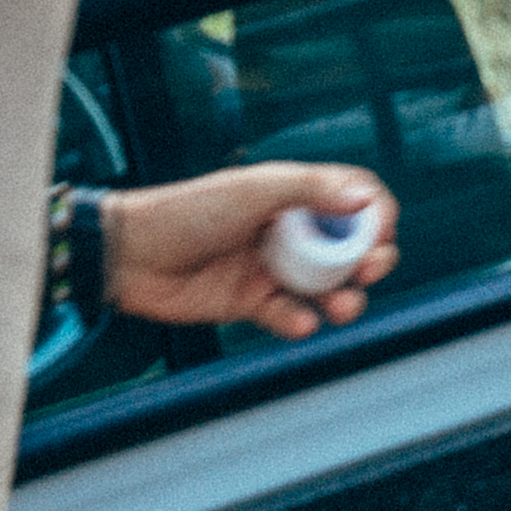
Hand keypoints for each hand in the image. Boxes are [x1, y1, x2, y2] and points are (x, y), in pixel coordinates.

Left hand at [110, 163, 398, 337]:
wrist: (129, 254)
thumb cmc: (186, 212)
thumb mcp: (252, 190)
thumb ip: (310, 189)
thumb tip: (366, 197)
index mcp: (290, 195)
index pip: (351, 198)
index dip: (375, 213)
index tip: (382, 230)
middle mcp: (286, 230)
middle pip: (349, 247)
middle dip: (369, 260)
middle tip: (369, 271)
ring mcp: (270, 267)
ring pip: (326, 287)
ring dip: (343, 298)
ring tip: (341, 307)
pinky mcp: (251, 303)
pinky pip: (289, 316)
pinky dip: (298, 321)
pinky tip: (292, 319)